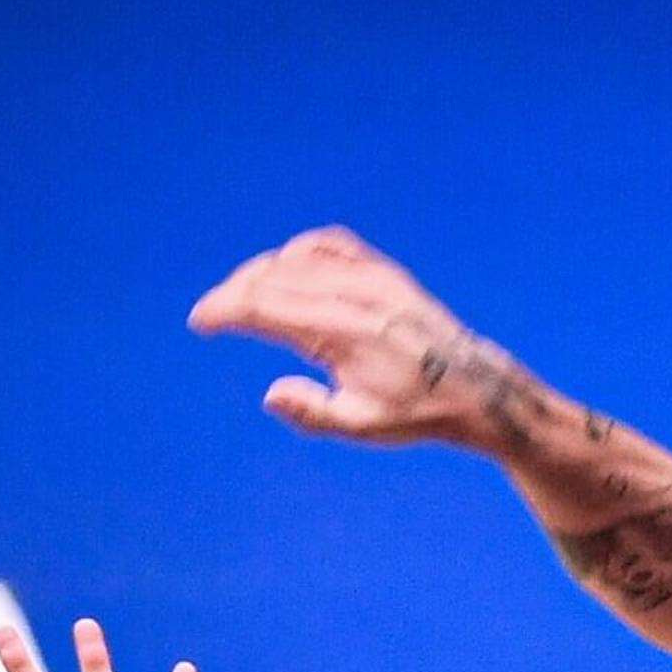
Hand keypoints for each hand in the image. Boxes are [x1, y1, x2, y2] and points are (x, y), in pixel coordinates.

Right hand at [190, 226, 556, 451]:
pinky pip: (333, 245)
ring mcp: (371, 278)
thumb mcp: (362, 426)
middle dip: (233, 292)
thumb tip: (271, 395)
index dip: (225, 309)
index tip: (200, 321)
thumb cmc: (413, 412)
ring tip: (239, 295)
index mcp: (343, 332)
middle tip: (211, 313)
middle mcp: (355, 295)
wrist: (471, 387)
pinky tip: (285, 266)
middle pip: (274, 277)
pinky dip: (300, 251)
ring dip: (262, 272)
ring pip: (299, 258)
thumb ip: (313, 413)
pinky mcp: (384, 272)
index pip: (266, 307)